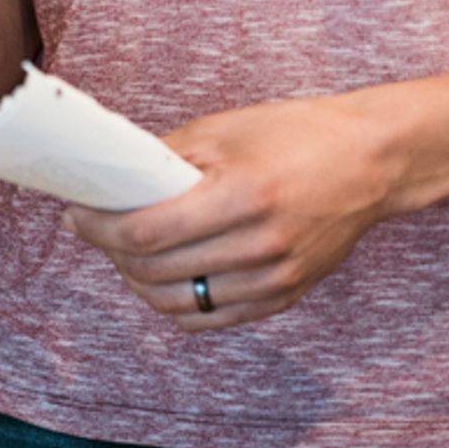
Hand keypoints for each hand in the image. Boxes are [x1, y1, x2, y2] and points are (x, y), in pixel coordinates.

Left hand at [63, 90, 400, 330]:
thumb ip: (170, 157)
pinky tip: (166, 278)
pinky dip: (178, 304)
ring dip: (140, 283)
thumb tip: (116, 181)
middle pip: (156, 272)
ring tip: (128, 255)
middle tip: (96, 229)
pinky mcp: (284, 297)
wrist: (370, 161)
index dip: (100, 228)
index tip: (78, 214)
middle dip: (113, 253)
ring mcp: (274, 278)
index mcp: (242, 194)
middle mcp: (259, 245)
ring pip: (179, 304)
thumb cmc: (298, 133)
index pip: (147, 232)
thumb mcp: (228, 128)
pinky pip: (212, 319)